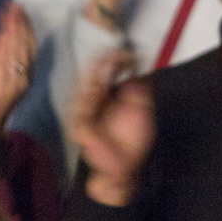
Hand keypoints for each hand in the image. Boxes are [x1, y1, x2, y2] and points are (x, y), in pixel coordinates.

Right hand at [71, 50, 155, 205]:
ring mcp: (84, 114)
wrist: (125, 167)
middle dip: (101, 63)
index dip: (113, 61)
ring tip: (104, 65)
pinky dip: (88, 97)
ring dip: (94, 75)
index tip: (125, 52)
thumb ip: (138, 88)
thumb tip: (138, 65)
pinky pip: (81, 110)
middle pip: (92, 77)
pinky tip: (96, 87)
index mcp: (107, 96)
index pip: (105, 73)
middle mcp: (93, 101)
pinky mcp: (80, 128)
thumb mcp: (141, 109)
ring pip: (83, 89)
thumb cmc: (132, 140)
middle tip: (112, 53)